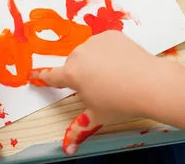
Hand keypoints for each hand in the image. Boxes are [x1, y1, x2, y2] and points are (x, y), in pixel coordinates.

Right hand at [28, 31, 164, 155]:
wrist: (150, 83)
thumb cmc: (121, 102)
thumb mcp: (97, 116)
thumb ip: (78, 129)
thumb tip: (68, 149)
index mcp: (71, 74)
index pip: (51, 76)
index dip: (41, 77)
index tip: (33, 75)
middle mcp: (79, 54)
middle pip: (73, 65)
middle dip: (81, 74)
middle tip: (98, 87)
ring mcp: (95, 42)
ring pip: (89, 52)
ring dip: (94, 61)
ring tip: (113, 76)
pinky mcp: (111, 34)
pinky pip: (104, 44)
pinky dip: (109, 51)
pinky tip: (121, 63)